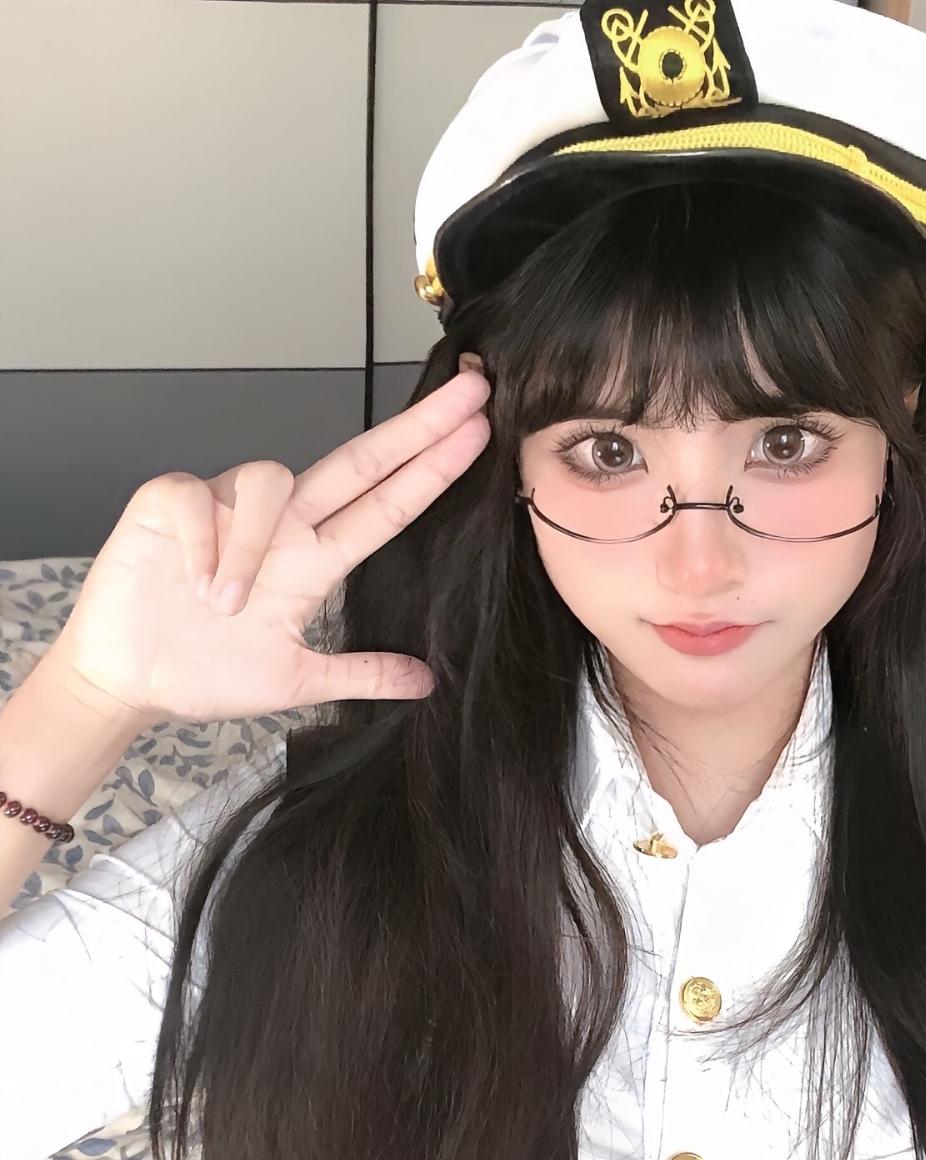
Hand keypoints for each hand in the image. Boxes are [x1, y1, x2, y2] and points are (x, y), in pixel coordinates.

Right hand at [46, 361, 491, 726]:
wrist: (129, 682)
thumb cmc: (204, 672)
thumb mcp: (296, 681)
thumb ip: (360, 675)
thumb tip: (426, 683)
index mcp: (312, 561)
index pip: (386, 506)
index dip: (431, 471)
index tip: (480, 432)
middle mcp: (280, 525)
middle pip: (357, 461)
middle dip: (415, 428)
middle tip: (471, 394)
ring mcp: (227, 508)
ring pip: (270, 481)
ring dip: (253, 543)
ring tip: (225, 602)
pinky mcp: (170, 502)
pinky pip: (200, 500)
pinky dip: (202, 546)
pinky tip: (194, 584)